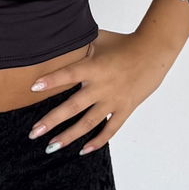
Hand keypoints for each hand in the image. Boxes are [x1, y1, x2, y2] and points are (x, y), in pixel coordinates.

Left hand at [26, 27, 167, 153]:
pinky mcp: (125, 108)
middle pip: (73, 106)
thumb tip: (59, 42)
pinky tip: (83, 150)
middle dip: (52, 121)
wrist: (154, 52)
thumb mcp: (99, 39)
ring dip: (69, 136)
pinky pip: (111, 129)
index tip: (33, 87)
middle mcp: (102, 86)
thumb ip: (79, 45)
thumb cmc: (124, 43)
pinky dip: (98, 141)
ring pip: (89, 123)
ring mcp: (114, 100)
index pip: (69, 74)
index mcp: (94, 67)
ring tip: (51, 146)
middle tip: (34, 132)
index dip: (52, 80)